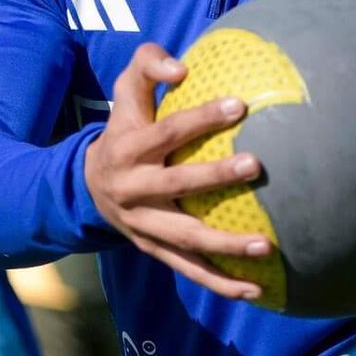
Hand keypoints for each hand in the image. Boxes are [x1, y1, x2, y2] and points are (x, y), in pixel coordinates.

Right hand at [83, 43, 271, 300]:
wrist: (88, 185)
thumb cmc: (124, 128)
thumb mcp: (126, 92)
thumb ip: (147, 65)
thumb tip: (182, 68)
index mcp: (128, 149)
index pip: (167, 132)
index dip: (200, 118)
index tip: (239, 105)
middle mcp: (133, 189)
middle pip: (176, 184)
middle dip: (214, 176)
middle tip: (255, 166)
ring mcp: (143, 225)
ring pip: (185, 238)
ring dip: (224, 245)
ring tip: (267, 246)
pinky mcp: (153, 250)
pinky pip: (188, 268)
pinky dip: (220, 282)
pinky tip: (255, 290)